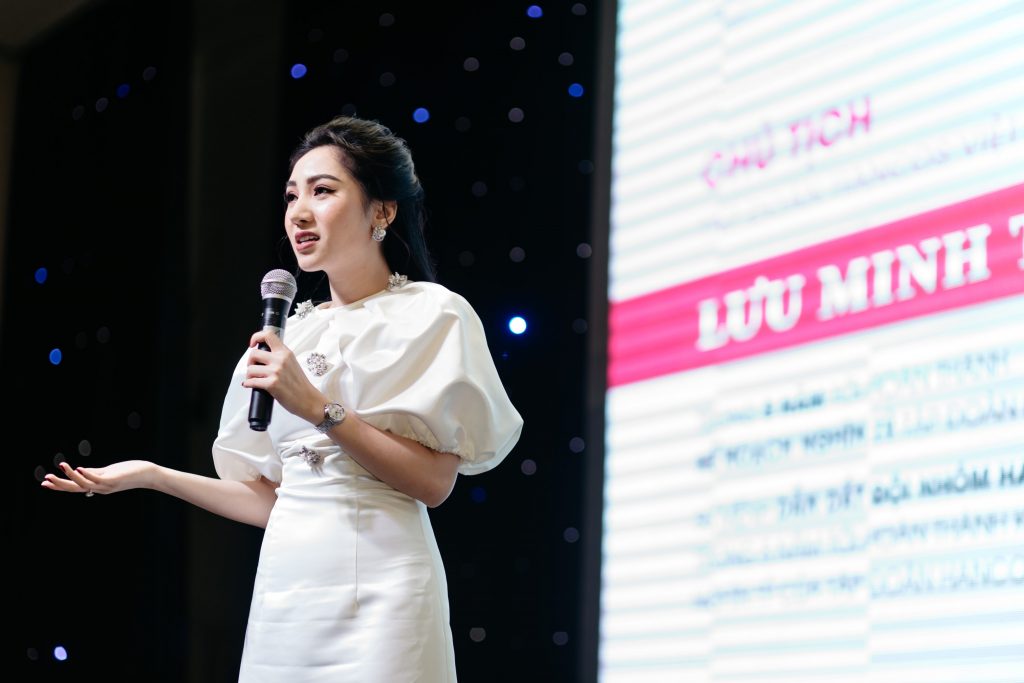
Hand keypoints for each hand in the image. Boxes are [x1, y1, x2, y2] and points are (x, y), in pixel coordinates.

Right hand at [41, 460, 155, 495]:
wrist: (148, 475)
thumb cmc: (129, 472)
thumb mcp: (108, 472)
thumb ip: (94, 472)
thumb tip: (79, 470)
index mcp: (96, 487)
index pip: (74, 488)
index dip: (59, 486)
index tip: (44, 483)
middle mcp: (99, 489)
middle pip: (75, 489)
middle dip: (59, 485)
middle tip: (44, 480)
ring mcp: (106, 486)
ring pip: (84, 484)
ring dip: (71, 476)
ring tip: (61, 466)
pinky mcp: (113, 480)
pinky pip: (97, 479)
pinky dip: (87, 474)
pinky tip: (78, 468)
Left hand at [244, 329, 323, 423]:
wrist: (308, 399)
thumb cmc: (300, 385)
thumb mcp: (292, 364)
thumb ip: (280, 358)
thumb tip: (263, 358)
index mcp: (285, 352)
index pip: (268, 335)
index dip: (256, 337)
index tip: (252, 345)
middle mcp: (280, 360)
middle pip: (254, 353)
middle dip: (250, 362)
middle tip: (253, 368)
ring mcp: (276, 372)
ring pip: (250, 369)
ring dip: (249, 375)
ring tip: (254, 379)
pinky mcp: (271, 384)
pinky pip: (251, 381)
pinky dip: (248, 384)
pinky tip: (250, 385)